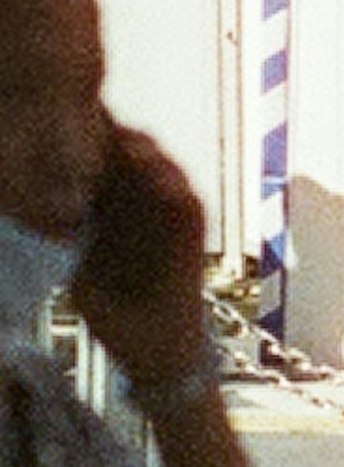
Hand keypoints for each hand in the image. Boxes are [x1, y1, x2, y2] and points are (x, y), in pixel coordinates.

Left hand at [67, 129, 209, 401]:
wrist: (154, 347)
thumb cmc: (112, 311)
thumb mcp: (78, 269)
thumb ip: (66, 237)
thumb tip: (28, 211)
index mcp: (113, 209)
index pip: (100, 164)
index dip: (86, 143)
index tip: (66, 122)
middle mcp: (143, 203)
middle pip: (131, 156)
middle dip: (116, 137)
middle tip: (100, 119)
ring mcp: (170, 214)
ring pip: (162, 169)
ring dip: (147, 155)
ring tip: (130, 143)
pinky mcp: (192, 231)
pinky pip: (187, 201)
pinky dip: (175, 187)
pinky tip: (160, 178)